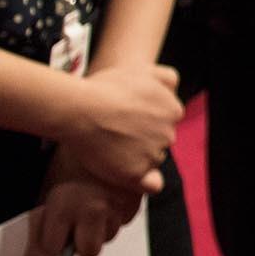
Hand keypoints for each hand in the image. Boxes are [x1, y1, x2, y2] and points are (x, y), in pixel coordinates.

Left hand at [29, 144, 146, 255]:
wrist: (101, 118)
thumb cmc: (74, 145)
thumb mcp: (52, 178)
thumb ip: (51, 208)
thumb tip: (50, 226)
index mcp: (65, 206)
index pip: (52, 246)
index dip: (50, 237)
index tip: (51, 231)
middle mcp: (93, 209)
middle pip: (88, 251)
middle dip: (81, 242)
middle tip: (75, 228)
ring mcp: (119, 204)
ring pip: (111, 234)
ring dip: (102, 224)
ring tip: (94, 201)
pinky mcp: (139, 197)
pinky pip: (128, 217)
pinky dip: (120, 209)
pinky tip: (111, 192)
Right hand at [55, 61, 182, 194]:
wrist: (80, 108)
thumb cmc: (105, 87)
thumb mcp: (142, 70)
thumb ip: (166, 79)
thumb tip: (174, 91)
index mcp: (173, 110)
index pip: (166, 122)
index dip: (146, 122)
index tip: (127, 120)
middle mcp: (169, 134)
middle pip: (160, 142)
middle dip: (143, 139)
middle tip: (116, 133)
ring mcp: (153, 155)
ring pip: (151, 161)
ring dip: (136, 158)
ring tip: (110, 146)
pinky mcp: (136, 174)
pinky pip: (149, 185)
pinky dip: (139, 181)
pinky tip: (123, 172)